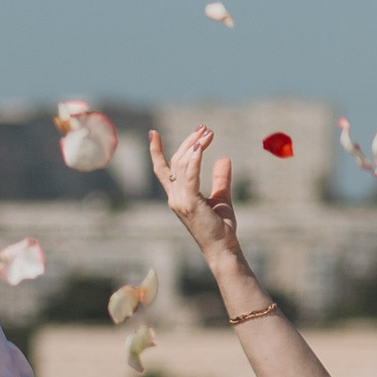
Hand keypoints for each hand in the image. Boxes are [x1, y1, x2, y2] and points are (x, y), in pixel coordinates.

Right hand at [149, 126, 238, 262]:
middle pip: (175, 161)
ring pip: (182, 164)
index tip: (153, 133)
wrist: (222, 249)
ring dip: (195, 145)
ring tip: (209, 132)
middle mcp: (174, 197)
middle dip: (188, 141)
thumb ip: (220, 179)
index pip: (162, 170)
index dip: (156, 151)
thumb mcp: (221, 198)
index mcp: (177, 196)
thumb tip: (223, 158)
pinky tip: (201, 146)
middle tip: (204, 127)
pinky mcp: (190, 202)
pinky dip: (195, 159)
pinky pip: (190, 175)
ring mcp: (180, 200)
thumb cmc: (220, 228)